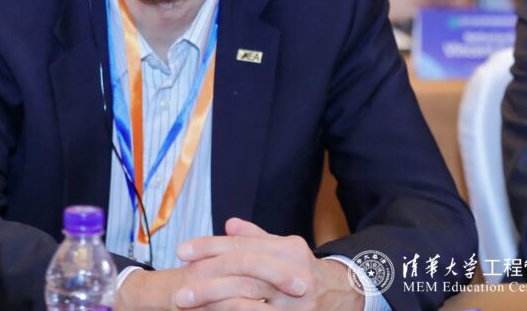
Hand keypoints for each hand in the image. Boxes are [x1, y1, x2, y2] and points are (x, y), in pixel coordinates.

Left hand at [173, 218, 363, 310]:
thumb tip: (229, 224)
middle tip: (180, 288)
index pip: (242, 245)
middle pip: (242, 270)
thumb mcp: (285, 248)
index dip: (209, 246)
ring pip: (247, 299)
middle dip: (207, 278)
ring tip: (189, 304)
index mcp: (287, 249)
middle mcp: (292, 273)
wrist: (345, 296)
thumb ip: (256, 238)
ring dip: (214, 301)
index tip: (182, 251)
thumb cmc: (304, 270)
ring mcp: (294, 303)